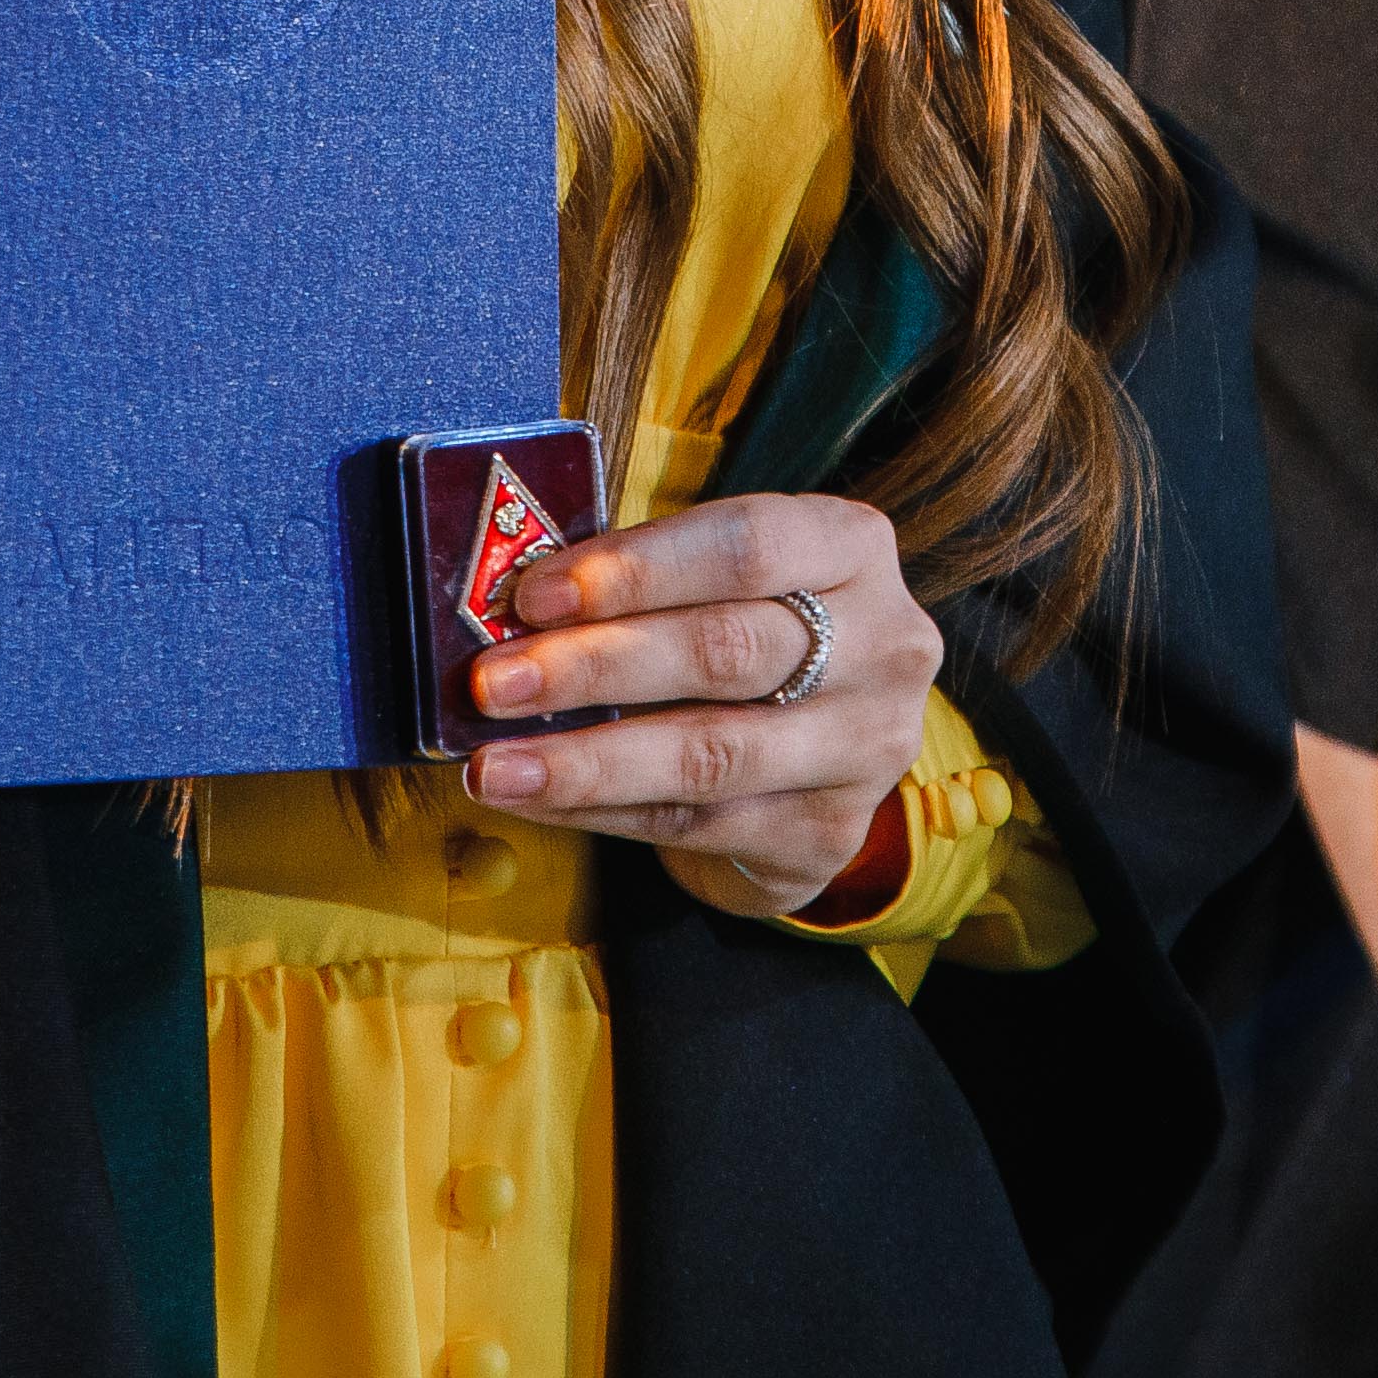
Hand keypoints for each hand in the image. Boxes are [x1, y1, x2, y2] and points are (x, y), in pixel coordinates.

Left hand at [456, 491, 940, 917]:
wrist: (812, 761)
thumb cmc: (744, 641)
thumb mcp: (717, 583)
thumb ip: (641, 581)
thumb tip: (514, 604)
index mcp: (852, 547)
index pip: (747, 544)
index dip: (636, 569)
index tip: (534, 595)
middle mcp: (883, 644)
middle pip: (725, 650)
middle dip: (594, 666)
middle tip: (495, 682)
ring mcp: (866, 747)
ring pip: (708, 753)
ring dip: (585, 760)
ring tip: (494, 765)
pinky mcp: (828, 833)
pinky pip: (694, 824)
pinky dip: (598, 811)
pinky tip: (532, 801)